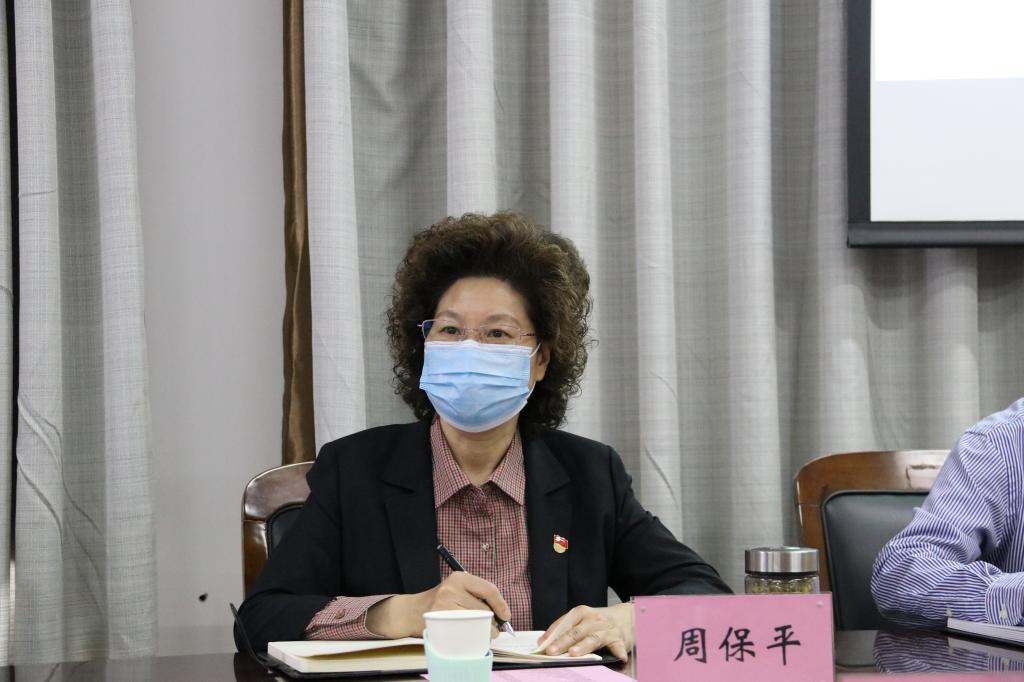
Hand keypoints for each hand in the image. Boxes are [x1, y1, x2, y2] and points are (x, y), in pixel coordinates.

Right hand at [367, 572, 511, 638]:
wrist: (412, 610)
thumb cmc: (441, 602)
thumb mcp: (458, 590)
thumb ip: (476, 596)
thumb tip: (502, 613)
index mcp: (460, 577)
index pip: (488, 589)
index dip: (501, 604)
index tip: (506, 616)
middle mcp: (451, 588)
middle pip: (483, 609)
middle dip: (492, 622)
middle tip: (493, 629)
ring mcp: (444, 604)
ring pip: (475, 622)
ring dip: (484, 631)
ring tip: (483, 634)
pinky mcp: (439, 619)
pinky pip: (464, 631)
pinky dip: (472, 637)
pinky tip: (471, 637)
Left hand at [539, 603, 633, 661]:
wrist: (626, 616)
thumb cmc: (599, 621)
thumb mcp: (582, 619)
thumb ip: (566, 628)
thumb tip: (545, 641)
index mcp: (581, 613)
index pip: (564, 623)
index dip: (552, 633)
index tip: (542, 644)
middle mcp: (593, 620)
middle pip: (575, 632)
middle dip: (563, 642)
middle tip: (552, 651)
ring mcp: (606, 629)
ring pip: (593, 639)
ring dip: (583, 646)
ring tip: (574, 653)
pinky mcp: (619, 639)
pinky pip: (618, 646)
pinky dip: (618, 652)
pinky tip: (619, 658)